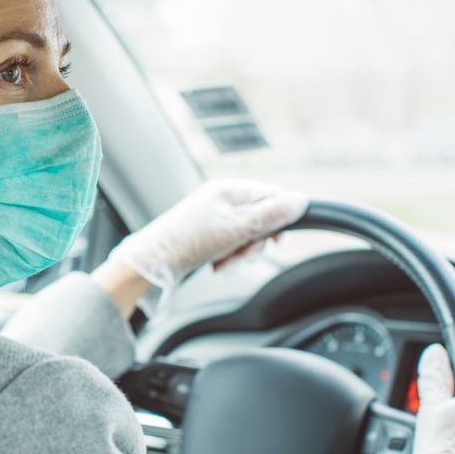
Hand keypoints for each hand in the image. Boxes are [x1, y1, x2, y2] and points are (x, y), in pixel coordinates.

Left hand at [106, 179, 307, 288]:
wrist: (152, 263)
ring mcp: (215, 217)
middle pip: (262, 219)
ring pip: (248, 236)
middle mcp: (223, 199)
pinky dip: (228, 258)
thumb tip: (302, 200)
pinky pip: (232, 245)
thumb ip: (269, 215)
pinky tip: (215, 264)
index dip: (279, 220)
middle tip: (238, 254)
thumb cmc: (188, 241)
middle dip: (254, 243)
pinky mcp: (208, 236)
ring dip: (240, 254)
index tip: (276, 241)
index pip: (273, 196)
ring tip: (222, 262)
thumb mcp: (235, 228)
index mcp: (230, 189)